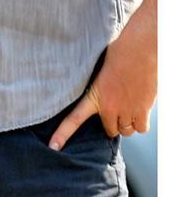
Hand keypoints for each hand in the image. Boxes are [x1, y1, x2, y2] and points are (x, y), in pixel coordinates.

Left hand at [49, 0, 157, 149]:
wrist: (140, 49)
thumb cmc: (119, 53)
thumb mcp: (97, 68)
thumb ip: (94, 85)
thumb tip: (92, 88)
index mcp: (94, 96)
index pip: (74, 119)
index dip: (62, 134)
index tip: (54, 147)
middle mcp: (109, 107)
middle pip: (110, 129)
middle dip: (113, 122)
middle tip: (117, 109)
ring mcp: (126, 110)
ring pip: (126, 130)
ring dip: (128, 123)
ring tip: (129, 105)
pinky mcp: (142, 110)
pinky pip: (141, 128)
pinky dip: (141, 122)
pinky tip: (140, 108)